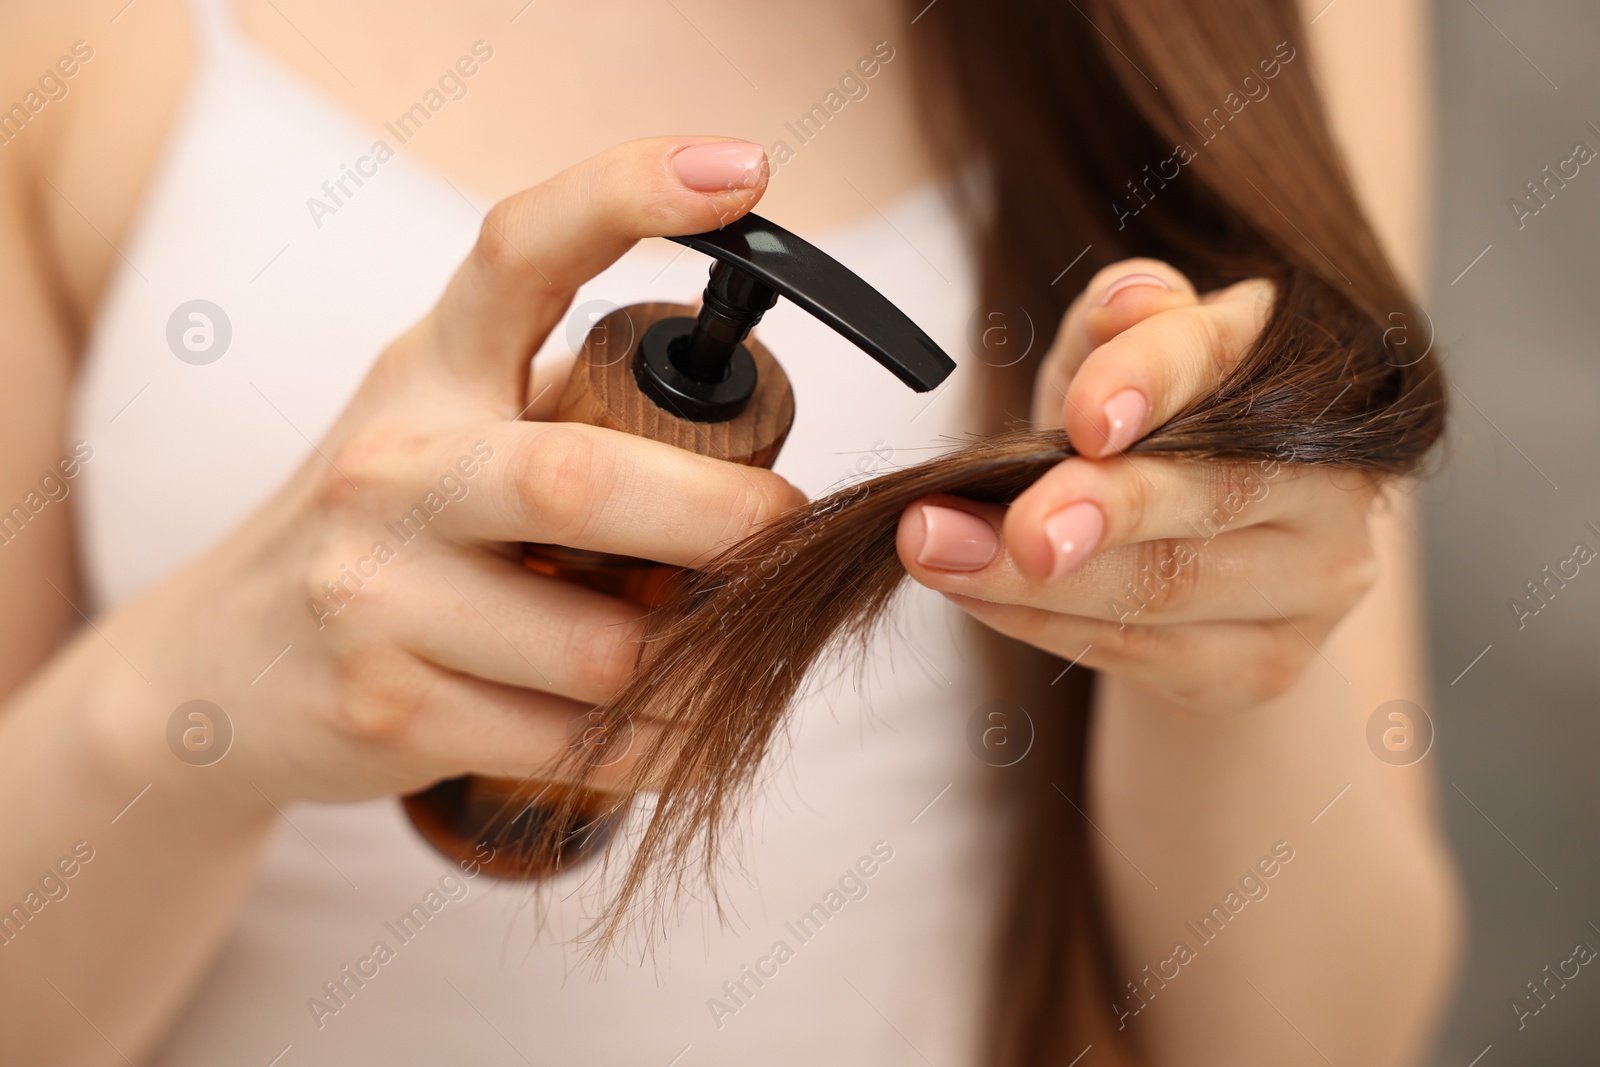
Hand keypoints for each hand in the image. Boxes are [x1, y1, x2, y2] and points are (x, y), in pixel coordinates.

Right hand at [84, 138, 803, 810]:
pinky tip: (697, 732)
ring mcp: (374, 593)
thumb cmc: (380, 534)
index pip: (520, 252)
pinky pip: (578, 743)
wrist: (210, 667)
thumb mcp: (440, 430)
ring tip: (739, 654)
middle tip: (792, 532)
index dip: (629, 193)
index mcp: (428, 371)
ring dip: (706, 665)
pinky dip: (669, 746)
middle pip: (585, 479)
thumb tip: (748, 436)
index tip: (740, 172)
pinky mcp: (384, 709)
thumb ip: (563, 413)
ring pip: (604, 650)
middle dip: (724, 517)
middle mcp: (392, 468)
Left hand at [896, 259, 1380, 713]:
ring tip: (935, 549)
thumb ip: (1116, 323)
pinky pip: (1144, 651)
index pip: (1227, 359)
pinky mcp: (1267, 664)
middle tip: (993, 522)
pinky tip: (974, 592)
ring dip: (1032, 578)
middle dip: (1093, 509)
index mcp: (1298, 366)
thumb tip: (1129, 301)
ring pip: (1167, 586)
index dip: (1154, 380)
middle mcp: (1334, 476)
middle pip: (1212, 492)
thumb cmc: (1146, 434)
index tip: (1084, 419)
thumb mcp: (1115, 358)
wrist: (1194, 554)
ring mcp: (1313, 579)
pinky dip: (1042, 623)